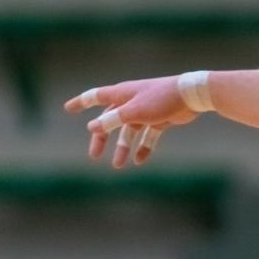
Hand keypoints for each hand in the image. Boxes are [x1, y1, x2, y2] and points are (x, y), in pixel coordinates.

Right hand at [64, 77, 200, 168]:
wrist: (191, 95)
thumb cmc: (161, 99)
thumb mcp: (133, 112)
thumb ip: (113, 120)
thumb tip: (92, 127)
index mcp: (122, 94)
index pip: (95, 97)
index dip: (81, 102)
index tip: (67, 108)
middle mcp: (131, 101)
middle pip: (110, 120)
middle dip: (102, 137)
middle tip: (94, 155)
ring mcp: (146, 110)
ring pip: (129, 131)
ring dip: (124, 147)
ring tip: (118, 165)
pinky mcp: (160, 118)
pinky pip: (148, 135)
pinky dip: (144, 147)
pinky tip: (139, 161)